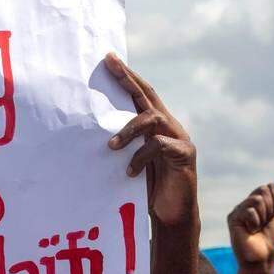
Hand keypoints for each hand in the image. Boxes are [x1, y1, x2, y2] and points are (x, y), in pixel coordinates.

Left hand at [104, 54, 196, 226]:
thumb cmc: (148, 189)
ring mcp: (179, 138)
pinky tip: (130, 172)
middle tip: (110, 64)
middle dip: (128, 78)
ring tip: (111, 147)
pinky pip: (159, 146)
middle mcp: (169, 126)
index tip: (108, 58)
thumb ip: (121, 146)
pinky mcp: (185, 155)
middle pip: (148, 95)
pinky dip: (141, 156)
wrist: (172, 216)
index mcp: (155, 125)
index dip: (126, 75)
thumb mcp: (130, 162)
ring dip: (128, 129)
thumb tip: (88, 132)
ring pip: (152, 119)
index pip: (139, 94)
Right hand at [227, 178, 273, 268]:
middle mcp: (248, 204)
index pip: (270, 187)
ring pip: (257, 199)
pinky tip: (250, 231)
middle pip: (263, 190)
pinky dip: (255, 222)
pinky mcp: (233, 218)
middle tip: (266, 223)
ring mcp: (240, 210)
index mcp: (261, 203)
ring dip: (264, 216)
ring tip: (258, 228)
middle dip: (271, 207)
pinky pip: (249, 210)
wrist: (264, 258)